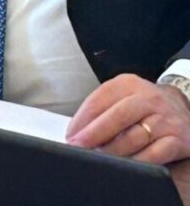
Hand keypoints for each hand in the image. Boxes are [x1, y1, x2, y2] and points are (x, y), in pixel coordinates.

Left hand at [67, 73, 189, 163]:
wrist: (182, 108)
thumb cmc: (144, 105)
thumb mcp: (123, 95)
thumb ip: (101, 108)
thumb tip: (77, 132)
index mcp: (128, 84)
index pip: (99, 100)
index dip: (81, 120)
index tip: (71, 135)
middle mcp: (149, 99)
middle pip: (116, 117)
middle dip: (94, 135)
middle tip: (78, 147)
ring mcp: (165, 119)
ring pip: (134, 137)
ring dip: (112, 151)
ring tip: (98, 158)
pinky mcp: (179, 140)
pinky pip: (155, 154)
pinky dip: (137, 162)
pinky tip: (125, 165)